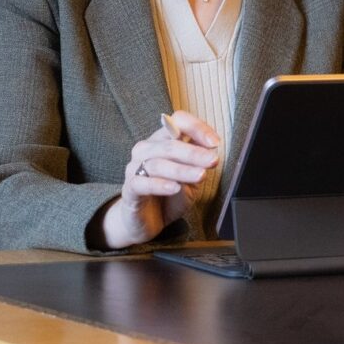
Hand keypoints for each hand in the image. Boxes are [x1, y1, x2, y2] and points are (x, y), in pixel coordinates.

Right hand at [98, 110, 220, 249]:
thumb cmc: (170, 196)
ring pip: (158, 163)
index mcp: (162, 140)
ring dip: (182, 169)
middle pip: (169, 143)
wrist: (148, 222)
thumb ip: (199, 162)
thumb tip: (212, 149)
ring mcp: (135, 168)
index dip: (197, 128)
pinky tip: (175, 188)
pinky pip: (142, 183)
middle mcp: (146, 149)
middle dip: (194, 152)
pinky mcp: (129, 188)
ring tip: (200, 176)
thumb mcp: (191, 177)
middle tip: (212, 161)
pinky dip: (159, 184)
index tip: (214, 142)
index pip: (177, 121)